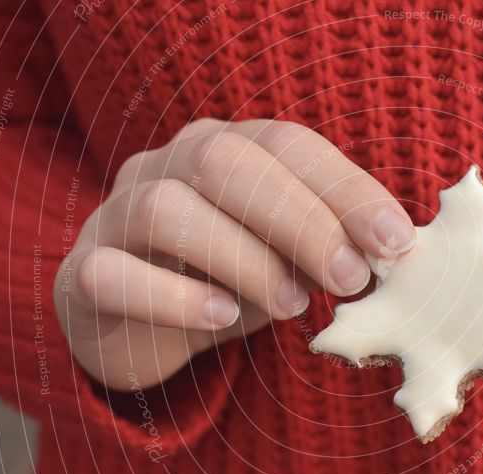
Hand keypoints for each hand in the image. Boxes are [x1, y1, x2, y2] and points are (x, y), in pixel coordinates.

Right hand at [54, 119, 414, 390]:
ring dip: (245, 259)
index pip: (288, 145)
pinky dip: (174, 297)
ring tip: (292, 305)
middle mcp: (169, 166)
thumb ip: (328, 248)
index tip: (396, 241)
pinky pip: (113, 274)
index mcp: (228, 149)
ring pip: (168, 210)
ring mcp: (118, 215)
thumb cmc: (231, 278)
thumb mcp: (288, 259)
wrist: (142, 319)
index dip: (346, 188)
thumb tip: (391, 257)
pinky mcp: (86, 272)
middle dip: (301, 221)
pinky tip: (222, 318)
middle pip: (226, 162)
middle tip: (350, 279)